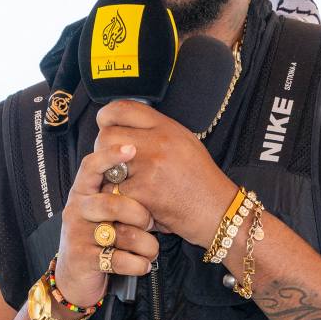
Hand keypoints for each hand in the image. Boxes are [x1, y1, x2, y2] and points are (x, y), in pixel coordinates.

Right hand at [55, 141, 160, 307]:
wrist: (75, 277)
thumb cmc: (99, 237)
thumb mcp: (103, 211)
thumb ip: (118, 193)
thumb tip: (149, 171)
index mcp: (83, 192)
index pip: (90, 166)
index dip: (110, 156)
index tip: (132, 148)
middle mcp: (77, 210)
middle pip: (113, 203)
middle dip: (140, 215)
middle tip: (150, 223)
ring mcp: (78, 234)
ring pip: (123, 234)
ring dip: (147, 245)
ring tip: (151, 250)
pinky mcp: (84, 259)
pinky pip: (120, 259)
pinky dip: (139, 264)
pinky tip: (142, 264)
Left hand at [94, 101, 236, 246]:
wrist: (217, 210)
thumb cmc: (201, 179)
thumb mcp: (185, 141)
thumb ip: (156, 130)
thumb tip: (126, 125)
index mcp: (167, 128)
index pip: (123, 109)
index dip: (106, 116)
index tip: (104, 125)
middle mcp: (157, 144)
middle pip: (106, 136)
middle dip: (103, 150)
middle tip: (114, 163)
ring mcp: (149, 169)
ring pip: (106, 166)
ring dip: (107, 176)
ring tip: (123, 183)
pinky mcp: (142, 194)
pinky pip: (113, 192)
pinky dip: (118, 199)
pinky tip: (132, 201)